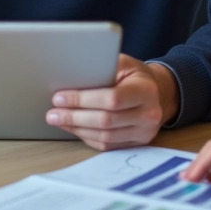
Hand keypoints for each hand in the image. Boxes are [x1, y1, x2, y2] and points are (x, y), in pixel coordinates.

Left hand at [46, 54, 177, 148]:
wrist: (157, 92)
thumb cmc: (134, 75)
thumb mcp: (123, 63)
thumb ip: (102, 68)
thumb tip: (72, 75)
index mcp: (146, 91)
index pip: (111, 99)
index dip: (82, 100)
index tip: (59, 97)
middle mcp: (149, 115)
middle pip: (105, 121)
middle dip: (74, 117)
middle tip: (52, 113)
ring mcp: (145, 133)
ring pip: (105, 137)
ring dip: (77, 129)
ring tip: (58, 120)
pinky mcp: (137, 143)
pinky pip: (108, 146)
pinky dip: (87, 137)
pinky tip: (73, 128)